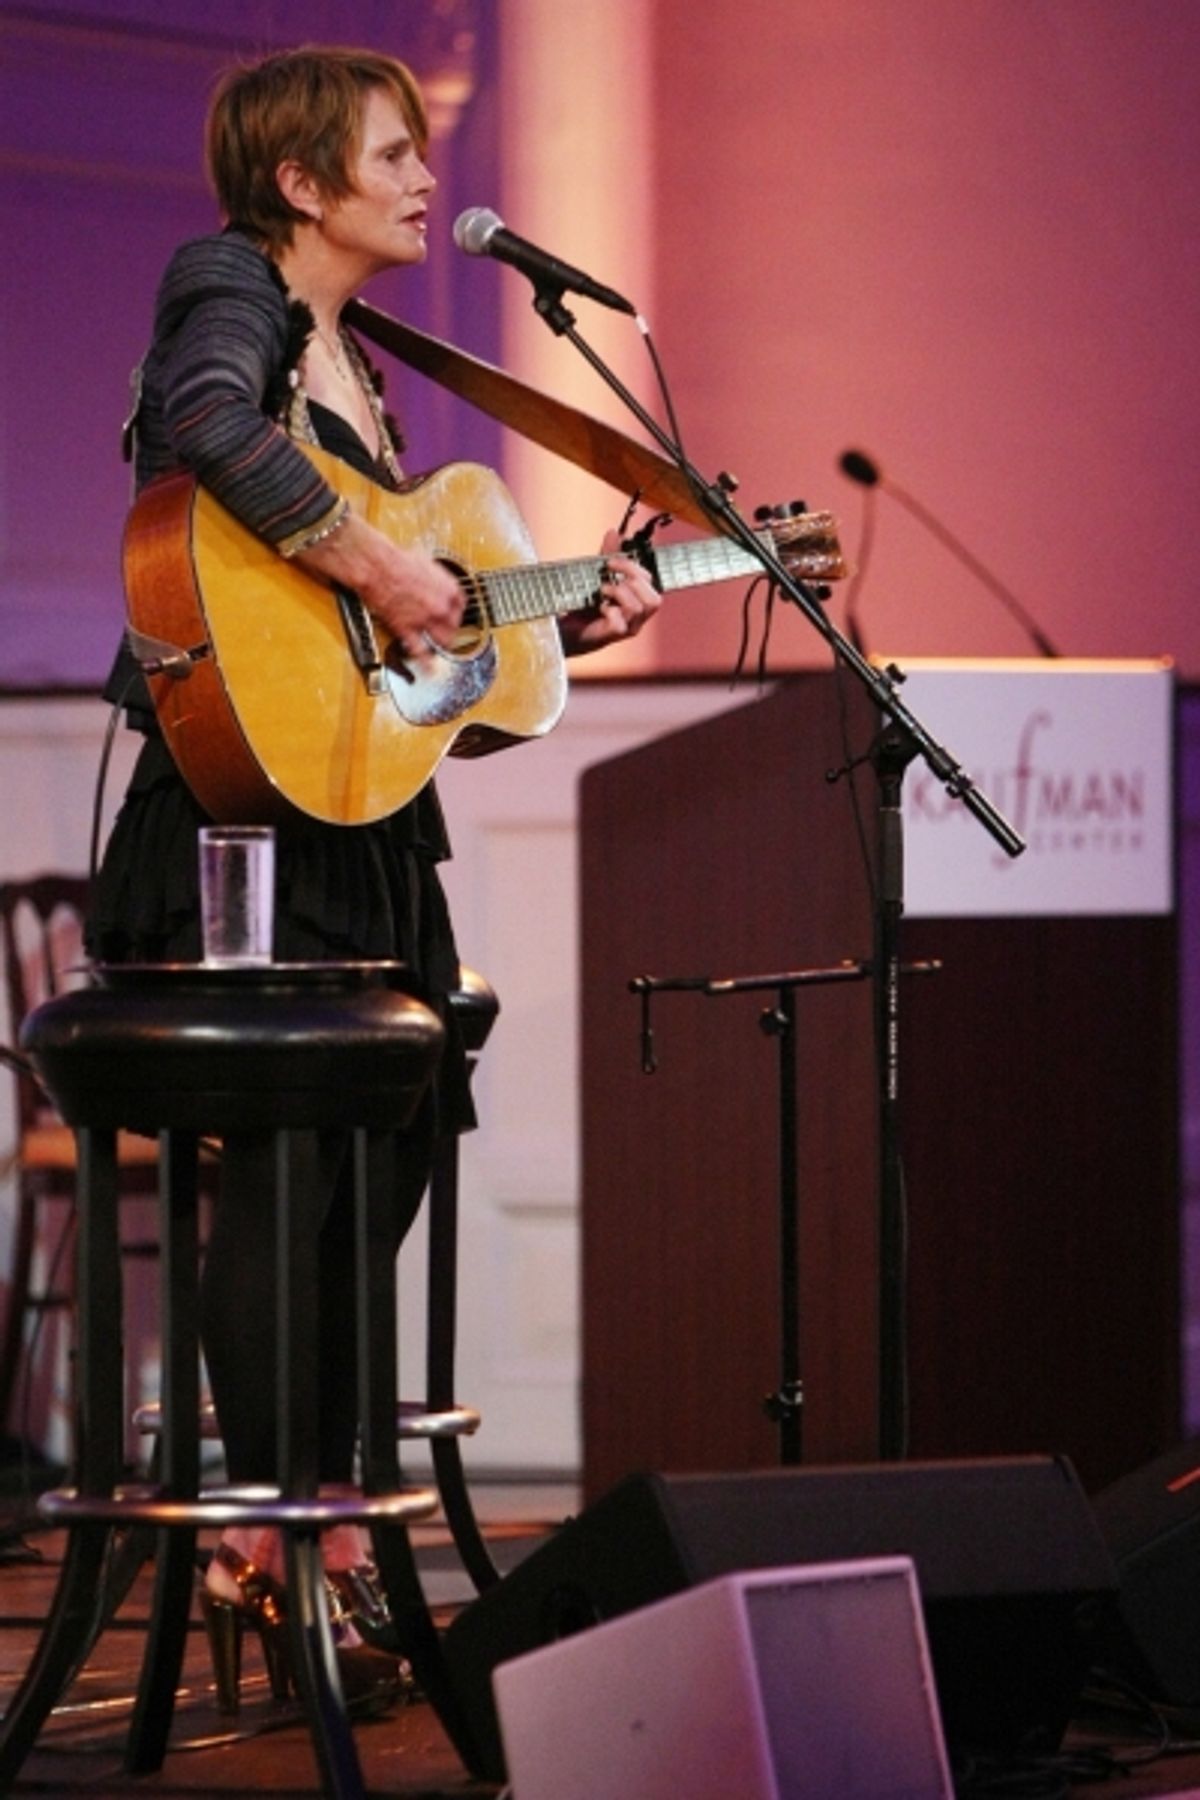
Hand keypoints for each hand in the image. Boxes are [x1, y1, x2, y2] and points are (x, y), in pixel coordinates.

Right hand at [295, 512, 462, 657]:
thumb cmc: (395, 559)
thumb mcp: (424, 562)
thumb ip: (433, 577)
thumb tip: (432, 581)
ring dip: (441, 644)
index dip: (456, 611)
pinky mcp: (407, 630)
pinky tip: (430, 670)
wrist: (376, 566)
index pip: (461, 605)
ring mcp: (426, 621)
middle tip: (445, 631)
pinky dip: (426, 663)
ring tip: (438, 647)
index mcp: (449, 588)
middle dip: (450, 629)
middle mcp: (441, 607)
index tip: (452, 613)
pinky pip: (419, 651)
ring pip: (441, 641)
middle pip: (454, 626)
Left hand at [559, 529, 661, 656]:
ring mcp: (628, 628)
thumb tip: (614, 532)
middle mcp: (638, 617)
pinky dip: (610, 610)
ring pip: (639, 608)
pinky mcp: (614, 636)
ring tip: (602, 591)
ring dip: (619, 592)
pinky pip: (622, 623)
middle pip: (654, 599)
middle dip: (631, 579)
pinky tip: (599, 608)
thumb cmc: (584, 605)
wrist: (564, 628)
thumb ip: (608, 555)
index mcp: (638, 601)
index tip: (610, 562)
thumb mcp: (598, 575)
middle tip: (608, 575)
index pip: (650, 582)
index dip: (633, 567)